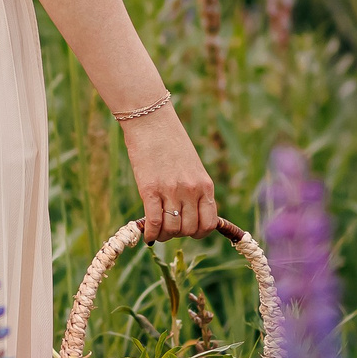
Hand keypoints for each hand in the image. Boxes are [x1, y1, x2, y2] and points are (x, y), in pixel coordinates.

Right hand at [124, 107, 217, 241]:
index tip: (188, 230)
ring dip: (164, 236)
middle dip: (178, 234)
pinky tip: (147, 235)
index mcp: (205, 185)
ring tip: (157, 231)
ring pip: (172, 229)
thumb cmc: (170, 143)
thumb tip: (188, 214)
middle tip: (169, 229)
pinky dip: (151, 234)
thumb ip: (194, 189)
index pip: (209, 223)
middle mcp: (191, 190)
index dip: (198, 233)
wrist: (152, 122)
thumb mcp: (191, 167)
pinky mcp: (150, 189)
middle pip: (189, 229)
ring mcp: (172, 191)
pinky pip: (154, 222)